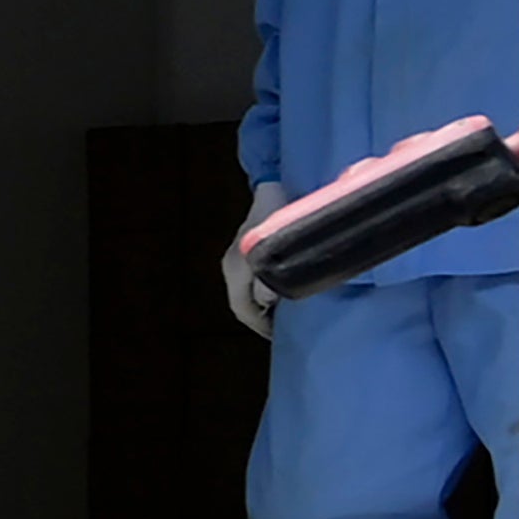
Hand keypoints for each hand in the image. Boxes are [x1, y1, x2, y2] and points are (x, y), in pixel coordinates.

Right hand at [223, 183, 292, 337]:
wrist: (278, 183)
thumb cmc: (282, 218)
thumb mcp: (279, 252)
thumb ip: (272, 280)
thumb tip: (267, 301)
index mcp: (237, 267)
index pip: (243, 310)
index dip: (261, 327)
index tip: (281, 335)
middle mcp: (232, 263)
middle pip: (242, 302)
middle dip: (262, 317)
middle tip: (285, 326)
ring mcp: (236, 254)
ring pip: (245, 290)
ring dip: (263, 303)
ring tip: (284, 311)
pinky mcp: (244, 247)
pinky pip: (248, 278)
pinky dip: (261, 289)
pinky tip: (279, 289)